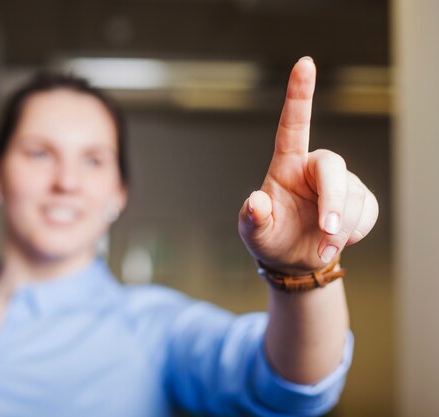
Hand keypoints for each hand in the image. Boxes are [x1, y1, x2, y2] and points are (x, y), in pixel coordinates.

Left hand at [238, 57, 378, 273]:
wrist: (295, 260)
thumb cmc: (270, 238)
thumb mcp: (254, 232)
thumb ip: (252, 218)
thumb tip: (256, 201)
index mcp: (285, 166)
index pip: (293, 126)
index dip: (299, 95)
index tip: (304, 63)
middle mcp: (313, 168)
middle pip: (334, 166)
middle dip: (334, 200)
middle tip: (328, 230)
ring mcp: (339, 183)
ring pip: (353, 196)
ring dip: (341, 228)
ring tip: (323, 246)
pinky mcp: (359, 200)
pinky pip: (366, 213)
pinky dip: (353, 233)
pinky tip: (336, 239)